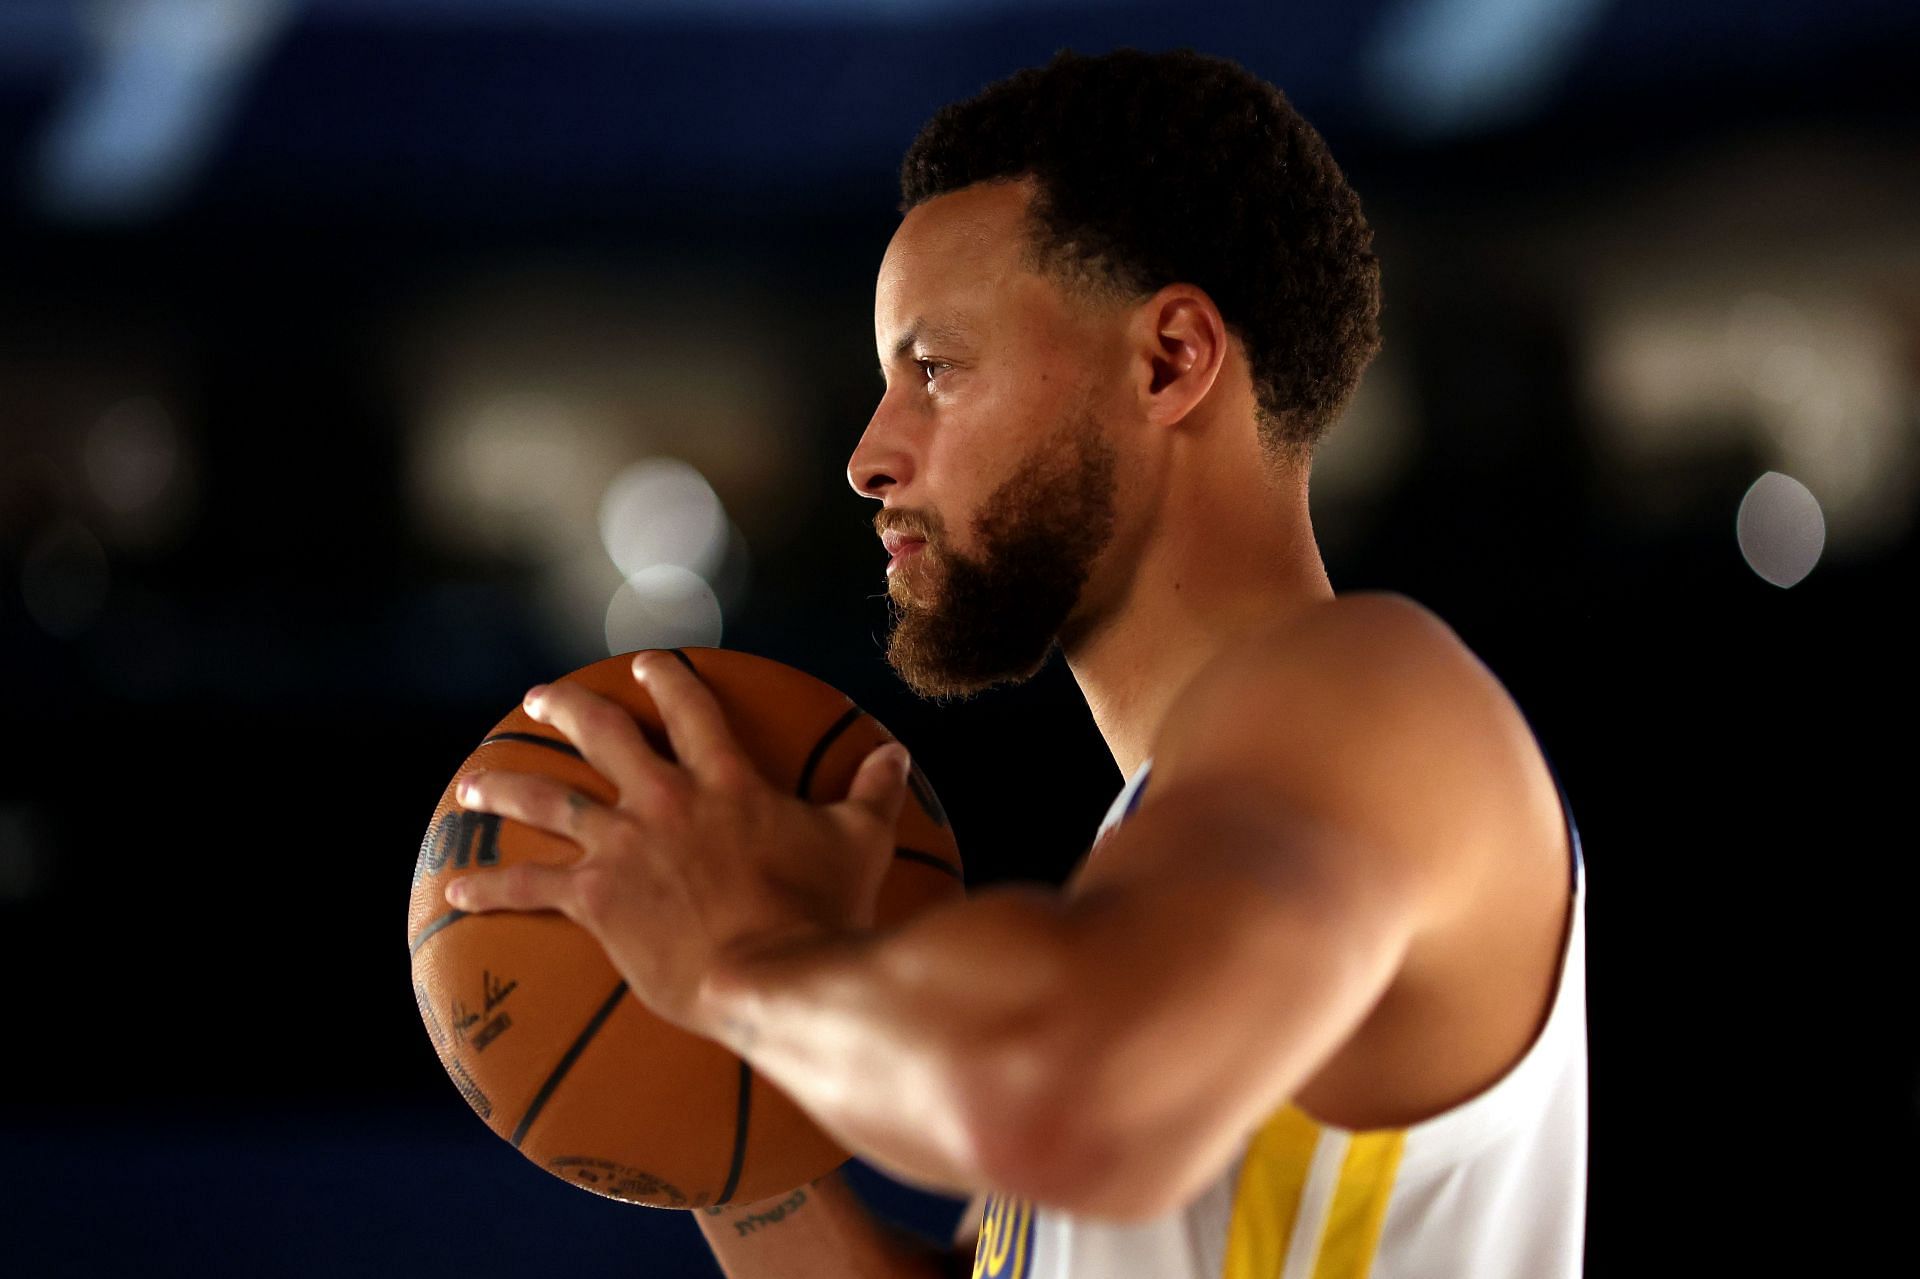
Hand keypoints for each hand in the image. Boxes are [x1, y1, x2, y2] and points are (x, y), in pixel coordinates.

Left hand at [445, 650, 915, 1036]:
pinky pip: (529, 888)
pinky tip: (453, 886)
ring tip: (477, 779)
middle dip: (567, 709)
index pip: (694, 711)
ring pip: (551, 800)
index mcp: (726, 781)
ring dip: (508, 786)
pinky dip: (489, 885)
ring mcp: (626, 846)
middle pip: (604, 735)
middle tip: (540, 700)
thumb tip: (895, 754)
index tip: (653, 662)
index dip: (672, 680)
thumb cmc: (821, 911)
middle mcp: (666, 800)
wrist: (774, 973)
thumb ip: (873, 794)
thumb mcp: (859, 843)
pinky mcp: (597, 898)